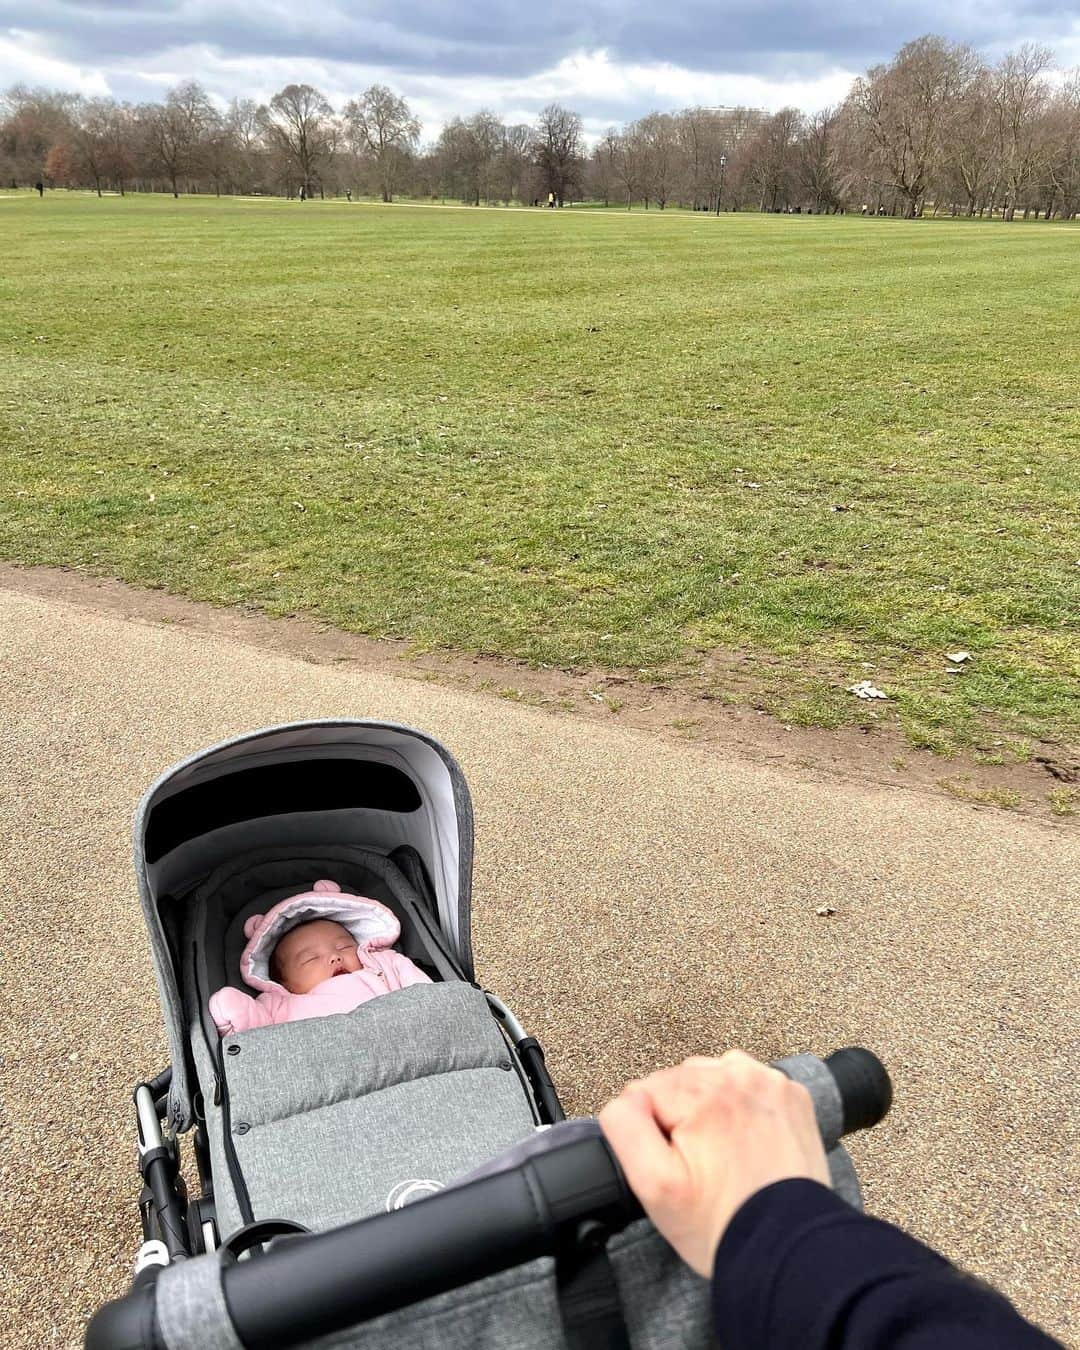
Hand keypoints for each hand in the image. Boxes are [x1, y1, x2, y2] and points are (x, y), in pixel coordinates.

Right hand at [598, 1050, 829, 1277]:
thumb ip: (626, 1127)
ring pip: (715, 1078)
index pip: (646, 1090)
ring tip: (724, 1153)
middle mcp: (740, 1076)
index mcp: (703, 1093)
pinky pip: (751, 1086)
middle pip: (682, 1080)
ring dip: (712, 1106)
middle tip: (700, 1164)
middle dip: (682, 1116)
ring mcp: (771, 1084)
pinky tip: (748, 1143)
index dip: (652, 1131)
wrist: (786, 1249)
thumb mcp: (653, 1185)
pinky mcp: (792, 1097)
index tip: (674, 1163)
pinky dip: (745, 1108)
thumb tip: (626, 1098)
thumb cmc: (723, 1224)